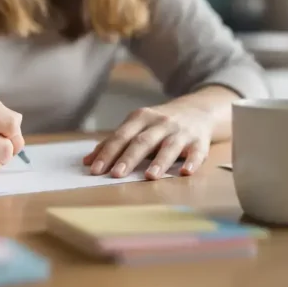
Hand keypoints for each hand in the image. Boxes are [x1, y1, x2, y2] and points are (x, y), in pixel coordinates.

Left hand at [83, 102, 214, 179]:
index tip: (95, 170)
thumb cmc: (159, 124)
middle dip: (129, 158)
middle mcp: (160, 123)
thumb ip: (113, 143)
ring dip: (160, 161)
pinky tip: (186, 172)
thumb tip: (87, 162)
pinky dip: (192, 161)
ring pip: (169, 146)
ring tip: (149, 176)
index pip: (121, 136)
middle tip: (116, 174)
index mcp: (141, 118)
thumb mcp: (136, 127)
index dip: (107, 153)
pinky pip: (197, 152)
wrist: (198, 110)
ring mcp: (181, 131)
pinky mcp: (200, 141)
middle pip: (142, 141)